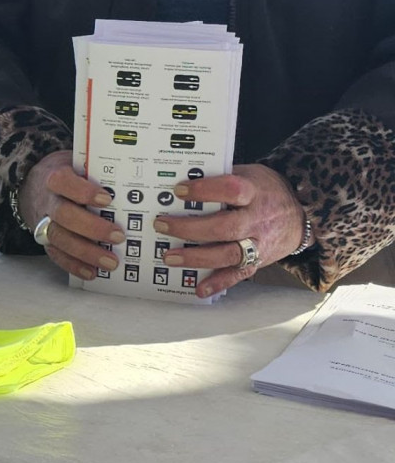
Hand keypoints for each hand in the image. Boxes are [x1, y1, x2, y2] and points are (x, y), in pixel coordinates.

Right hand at [19, 149, 124, 280]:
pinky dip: (73, 265)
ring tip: (111, 262)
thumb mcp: (78, 163)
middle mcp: (47, 200)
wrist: (33, 186)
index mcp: (54, 176)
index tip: (107, 199)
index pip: (62, 181)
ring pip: (58, 237)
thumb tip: (133, 182)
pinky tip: (92, 272)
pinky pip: (55, 254)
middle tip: (118, 236)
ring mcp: (44, 221)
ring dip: (85, 252)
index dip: (82, 191)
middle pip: (62, 214)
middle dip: (91, 227)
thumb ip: (98, 171)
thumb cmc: (69, 175)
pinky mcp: (45, 239)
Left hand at [151, 165, 304, 297]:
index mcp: (254, 192)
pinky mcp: (258, 261)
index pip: (230, 190)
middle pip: (225, 227)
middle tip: (161, 225)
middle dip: (190, 228)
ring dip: (197, 258)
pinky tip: (198, 288)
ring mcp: (259, 243)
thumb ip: (220, 176)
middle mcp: (257, 220)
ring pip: (229, 254)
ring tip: (169, 257)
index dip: (204, 190)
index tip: (179, 191)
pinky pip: (238, 275)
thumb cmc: (264, 190)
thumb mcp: (247, 174)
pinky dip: (218, 283)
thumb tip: (182, 176)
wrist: (301, 214)